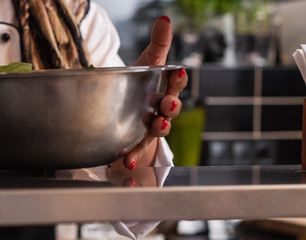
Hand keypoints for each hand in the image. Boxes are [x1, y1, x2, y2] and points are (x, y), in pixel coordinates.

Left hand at [109, 16, 187, 169]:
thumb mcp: (148, 63)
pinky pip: (137, 151)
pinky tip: (126, 161)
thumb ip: (158, 43)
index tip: (179, 70)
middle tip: (165, 107)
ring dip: (156, 132)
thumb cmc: (142, 83)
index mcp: (166, 89)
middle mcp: (161, 110)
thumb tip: (165, 19)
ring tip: (153, 130)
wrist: (126, 108)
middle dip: (170, 109)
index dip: (178, 79)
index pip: (176, 84)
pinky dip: (134, 157)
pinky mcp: (136, 142)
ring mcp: (150, 128)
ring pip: (157, 132)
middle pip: (171, 110)